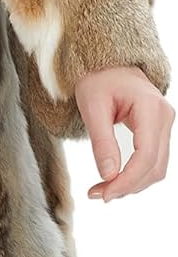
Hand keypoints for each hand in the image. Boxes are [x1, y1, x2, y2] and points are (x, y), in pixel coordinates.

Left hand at [74, 65, 174, 200]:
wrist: (107, 62)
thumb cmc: (98, 78)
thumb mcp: (92, 106)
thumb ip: (102, 142)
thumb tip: (109, 176)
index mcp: (150, 107)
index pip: (146, 155)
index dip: (127, 180)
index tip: (104, 193)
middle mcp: (164, 116)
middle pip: (154, 166)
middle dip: (128, 185)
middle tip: (98, 194)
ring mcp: (164, 124)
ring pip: (156, 168)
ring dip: (132, 184)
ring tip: (103, 189)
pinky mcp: (158, 131)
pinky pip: (153, 160)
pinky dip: (136, 174)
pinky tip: (115, 179)